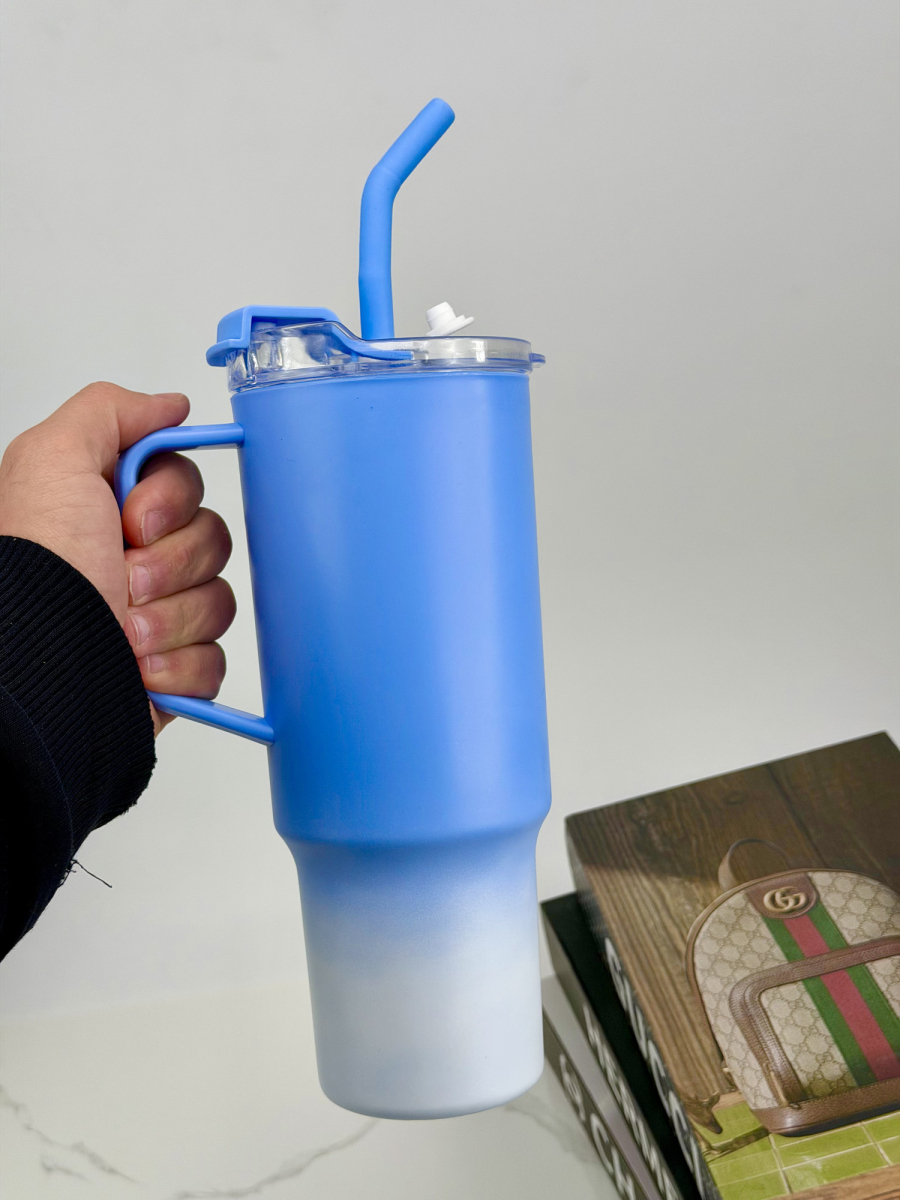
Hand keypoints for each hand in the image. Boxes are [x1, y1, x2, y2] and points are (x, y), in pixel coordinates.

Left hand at [0, 382, 234, 734]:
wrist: (41, 672)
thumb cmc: (38, 572)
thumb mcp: (51, 460)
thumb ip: (109, 413)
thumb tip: (169, 405)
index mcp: (109, 510)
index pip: (188, 486)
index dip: (171, 500)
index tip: (132, 520)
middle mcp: (134, 560)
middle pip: (212, 540)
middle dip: (170, 563)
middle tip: (123, 576)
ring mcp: (158, 617)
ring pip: (218, 601)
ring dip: (170, 618)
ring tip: (123, 630)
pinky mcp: (173, 669)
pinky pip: (214, 659)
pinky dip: (178, 665)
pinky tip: (138, 666)